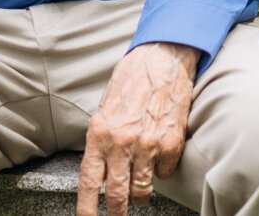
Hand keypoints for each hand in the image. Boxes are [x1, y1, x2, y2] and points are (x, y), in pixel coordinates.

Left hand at [78, 42, 198, 215]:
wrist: (163, 58)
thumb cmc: (132, 80)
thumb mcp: (106, 109)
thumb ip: (101, 141)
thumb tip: (99, 170)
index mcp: (100, 133)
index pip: (89, 182)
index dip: (87, 208)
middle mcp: (122, 142)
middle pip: (118, 194)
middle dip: (117, 212)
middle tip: (118, 215)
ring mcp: (148, 145)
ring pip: (142, 190)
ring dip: (140, 194)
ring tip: (140, 185)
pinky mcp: (171, 143)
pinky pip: (163, 174)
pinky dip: (160, 170)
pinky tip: (158, 155)